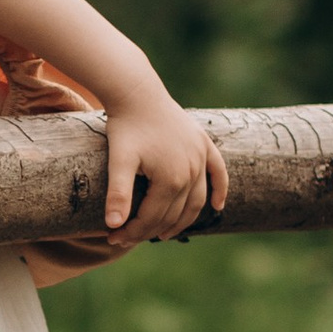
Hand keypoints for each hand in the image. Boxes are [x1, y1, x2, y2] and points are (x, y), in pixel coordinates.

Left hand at [103, 96, 228, 236]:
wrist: (138, 93)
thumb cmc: (126, 126)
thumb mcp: (118, 161)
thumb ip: (118, 194)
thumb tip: (113, 225)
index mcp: (171, 179)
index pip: (153, 217)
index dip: (132, 232)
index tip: (113, 238)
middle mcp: (192, 171)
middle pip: (174, 213)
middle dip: (150, 230)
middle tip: (129, 237)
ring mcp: (201, 158)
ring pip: (197, 200)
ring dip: (183, 220)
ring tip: (164, 233)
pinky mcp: (204, 145)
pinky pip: (219, 173)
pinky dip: (220, 190)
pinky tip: (217, 206)